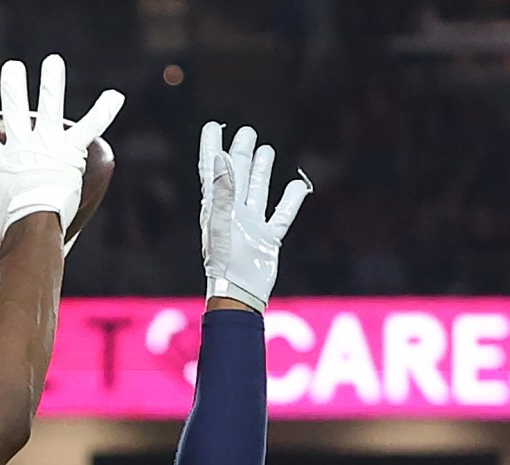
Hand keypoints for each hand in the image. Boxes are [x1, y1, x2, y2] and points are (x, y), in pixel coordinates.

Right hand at [0, 55, 124, 273]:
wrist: (34, 221)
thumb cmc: (10, 228)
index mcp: (0, 164)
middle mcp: (21, 146)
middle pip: (14, 109)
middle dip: (13, 87)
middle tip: (13, 69)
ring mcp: (46, 143)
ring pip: (49, 105)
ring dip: (51, 82)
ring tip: (53, 62)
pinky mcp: (69, 148)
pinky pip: (89, 126)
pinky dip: (103, 111)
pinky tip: (115, 95)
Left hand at [197, 122, 309, 310]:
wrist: (239, 292)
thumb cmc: (225, 260)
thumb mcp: (221, 220)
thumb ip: (222, 188)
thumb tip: (222, 157)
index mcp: (216, 206)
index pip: (212, 170)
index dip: (211, 148)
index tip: (212, 126)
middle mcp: (233, 212)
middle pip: (237, 175)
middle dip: (241, 152)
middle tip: (246, 132)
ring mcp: (251, 224)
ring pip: (258, 190)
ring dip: (262, 170)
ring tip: (266, 150)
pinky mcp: (268, 238)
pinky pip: (281, 213)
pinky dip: (290, 199)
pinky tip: (297, 185)